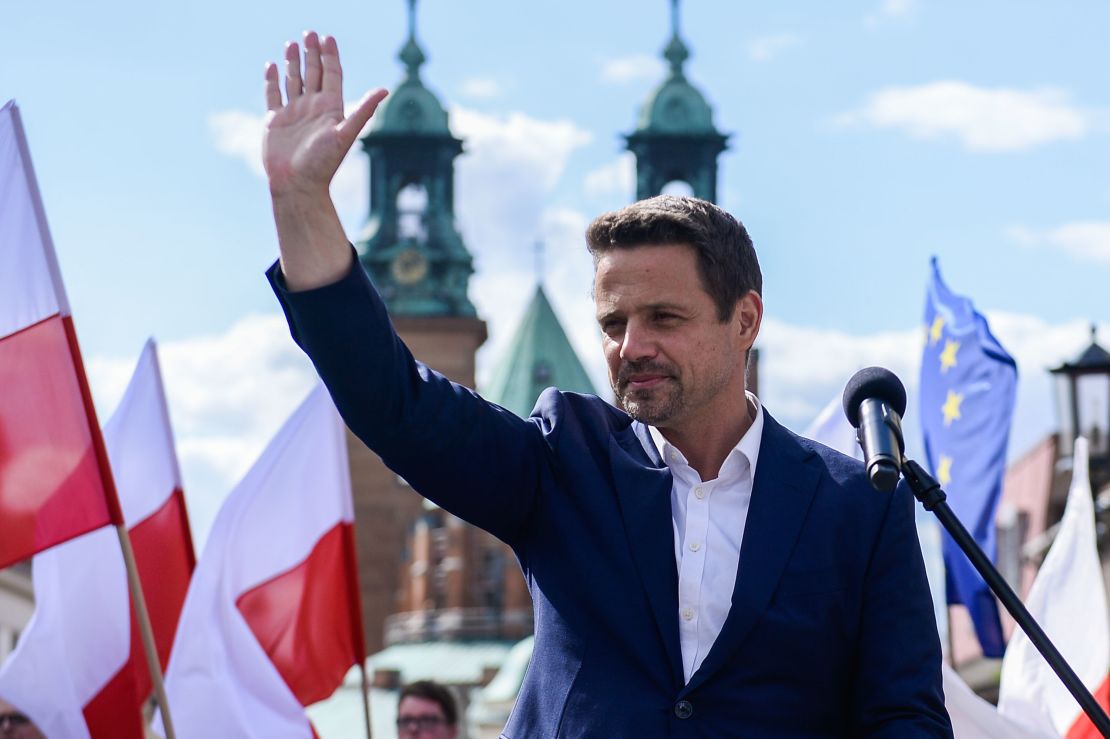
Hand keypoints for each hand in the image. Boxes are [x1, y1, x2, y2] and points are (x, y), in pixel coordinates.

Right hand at [263, 31, 386, 197]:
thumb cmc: (322, 163)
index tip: (327, 38)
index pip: (332, 75)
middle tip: (309, 33)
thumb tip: (385, 90)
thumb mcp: (345, 134)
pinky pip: (273, 95)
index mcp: (331, 109)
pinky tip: (272, 66)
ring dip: (293, 63)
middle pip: (313, 73)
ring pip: (294, 81)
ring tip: (291, 43)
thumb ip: (363, 111)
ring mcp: (294, 113)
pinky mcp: (275, 121)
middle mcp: (313, 108)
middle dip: (311, 53)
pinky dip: (272, 80)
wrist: (298, 185)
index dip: (330, 56)